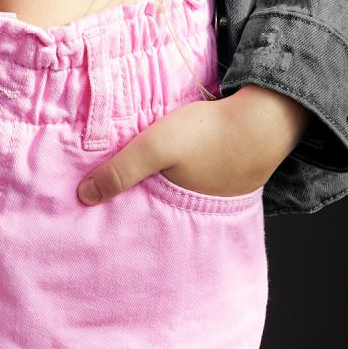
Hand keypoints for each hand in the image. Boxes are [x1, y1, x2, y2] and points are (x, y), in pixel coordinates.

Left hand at [76, 85, 309, 204]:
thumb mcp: (155, 148)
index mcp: (179, 215)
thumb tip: (83, 196)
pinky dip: (180, 175)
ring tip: (134, 184)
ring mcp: (215, 195)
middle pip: (158, 216)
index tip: (96, 224)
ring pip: (176, 197)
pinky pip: (195, 180)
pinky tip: (171, 164)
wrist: (265, 118)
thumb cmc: (208, 135)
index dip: (120, 226)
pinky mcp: (225, 174)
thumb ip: (121, 171)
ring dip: (158, 190)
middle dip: (135, 212)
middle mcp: (198, 213)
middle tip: (109, 206)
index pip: (142, 230)